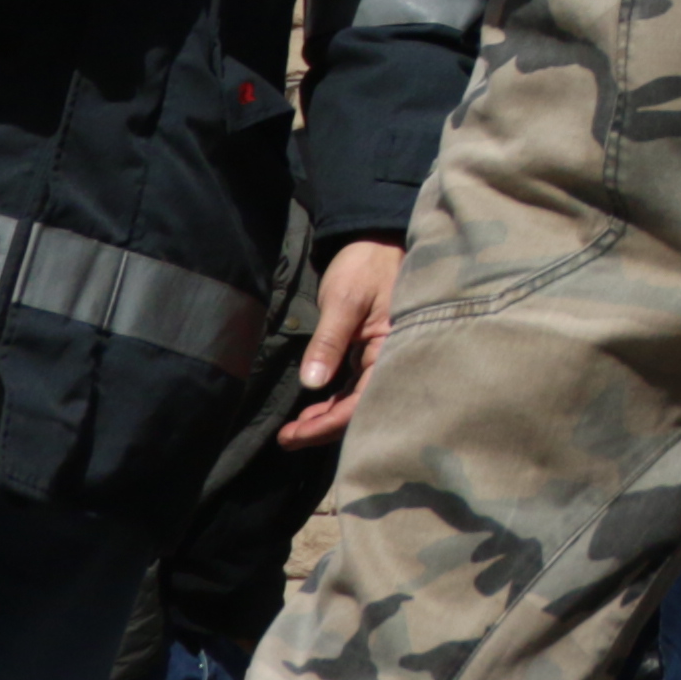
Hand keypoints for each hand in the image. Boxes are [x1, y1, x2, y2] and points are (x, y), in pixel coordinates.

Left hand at [281, 238, 404, 448]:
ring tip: (293, 430)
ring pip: (356, 401)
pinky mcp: (371, 352)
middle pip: (360, 409)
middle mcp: (391, 359)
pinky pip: (354, 387)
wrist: (376, 240)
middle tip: (286, 439)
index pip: (362, 402)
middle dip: (323, 428)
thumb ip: (329, 342)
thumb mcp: (344, 300)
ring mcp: (382, 357)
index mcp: (393, 349)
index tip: (293, 435)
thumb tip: (312, 383)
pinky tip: (312, 410)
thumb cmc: (366, 266)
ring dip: (326, 418)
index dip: (328, 424)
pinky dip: (333, 402)